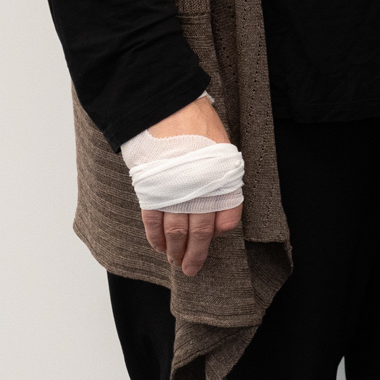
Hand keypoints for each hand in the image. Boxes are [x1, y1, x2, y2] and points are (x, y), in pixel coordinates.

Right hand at [137, 96, 241, 277]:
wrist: (167, 109)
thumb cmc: (198, 123)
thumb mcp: (222, 147)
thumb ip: (220, 175)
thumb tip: (216, 198)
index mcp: (222, 180)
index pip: (227, 218)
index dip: (222, 231)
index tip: (216, 237)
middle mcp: (200, 191)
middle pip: (200, 232)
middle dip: (196, 254)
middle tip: (192, 270)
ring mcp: (175, 194)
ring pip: (176, 232)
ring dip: (176, 250)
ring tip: (176, 262)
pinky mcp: (152, 192)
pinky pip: (153, 222)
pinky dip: (155, 237)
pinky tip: (159, 247)